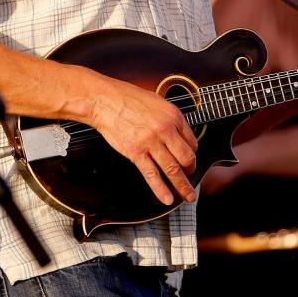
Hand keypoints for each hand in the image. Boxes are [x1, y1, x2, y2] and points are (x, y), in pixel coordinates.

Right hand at [90, 77, 198, 205]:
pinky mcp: (136, 152)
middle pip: (187, 158)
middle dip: (191, 170)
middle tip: (190, 177)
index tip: (190, 159)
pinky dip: (160, 189)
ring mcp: (151, 142)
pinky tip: (166, 198)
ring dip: (182, 186)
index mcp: (174, 116)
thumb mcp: (157, 101)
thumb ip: (169, 118)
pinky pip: (152, 175)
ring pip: (173, 169)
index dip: (192, 154)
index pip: (192, 142)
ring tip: (188, 196)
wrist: (105, 100)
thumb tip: (177, 134)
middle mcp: (165, 130)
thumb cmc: (128, 98)